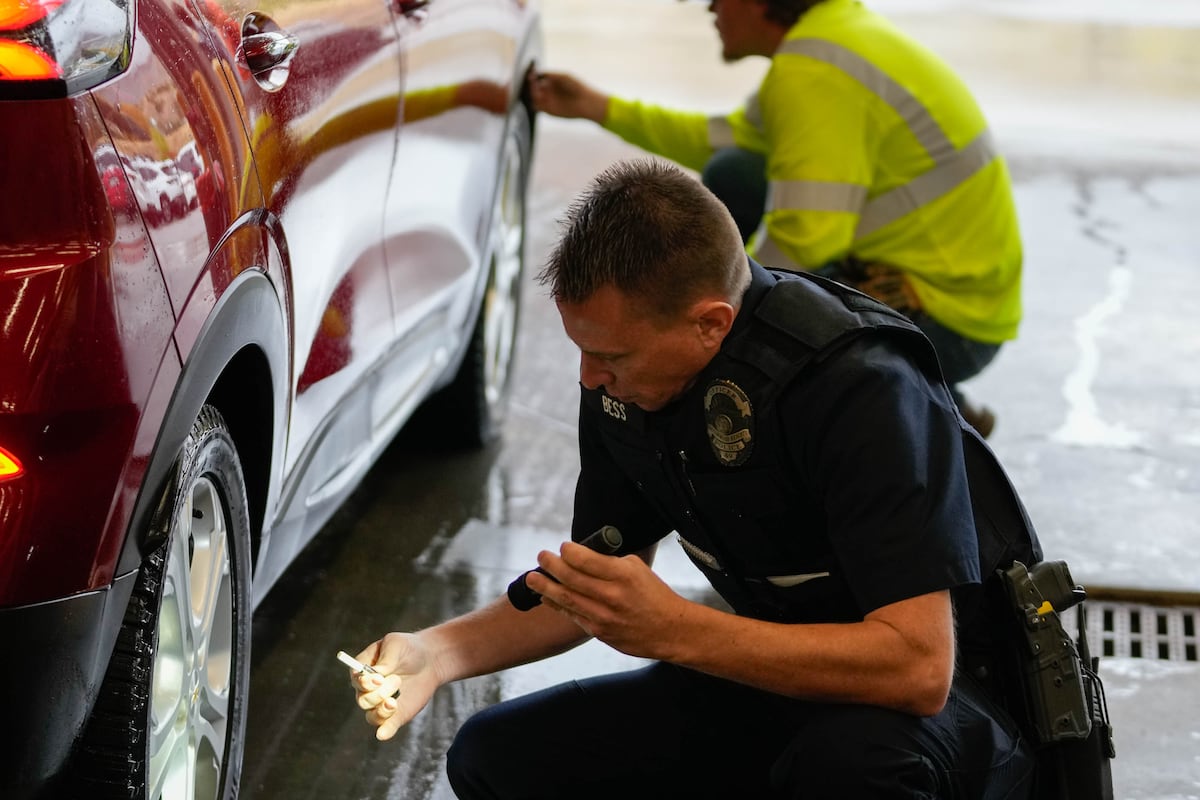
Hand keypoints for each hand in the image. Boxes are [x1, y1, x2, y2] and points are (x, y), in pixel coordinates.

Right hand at [348, 633, 440, 740]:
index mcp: (363, 670)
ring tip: (394, 701)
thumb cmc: (408, 648)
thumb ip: (386, 659)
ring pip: (371, 716)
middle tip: (397, 680)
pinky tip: (384, 734)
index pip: (355, 679)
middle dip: (378, 693)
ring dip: (381, 711)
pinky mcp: (394, 715)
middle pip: (362, 699)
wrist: (429, 660)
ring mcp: (380, 704)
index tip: (379, 678)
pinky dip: (384, 731)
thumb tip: (377, 675)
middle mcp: (367, 690)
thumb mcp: (396, 644)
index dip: (364, 681)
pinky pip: (386, 728)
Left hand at [526, 542, 689, 659]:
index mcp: (624, 575)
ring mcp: (603, 616)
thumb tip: (583, 556)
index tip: (562, 546)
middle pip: (572, 579)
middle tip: (541, 556)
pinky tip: (546, 597)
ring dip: (545, 587)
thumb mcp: (638, 569)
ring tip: (531, 577)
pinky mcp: (599, 632)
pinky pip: (572, 615)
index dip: (569, 551)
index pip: (587, 560)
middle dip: (551, 566)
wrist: (669, 630)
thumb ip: (610, 562)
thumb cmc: (655, 595)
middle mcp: (612, 596)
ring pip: (567, 599)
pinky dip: (556, 605)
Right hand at [528, 71, 608, 122]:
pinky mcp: (549, 111)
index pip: (538, 78)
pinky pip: (537, 107)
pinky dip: (534, 104)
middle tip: (532, 82)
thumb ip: (552, 75)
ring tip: (535, 91)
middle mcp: (548, 91)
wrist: (585, 102)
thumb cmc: (577, 87)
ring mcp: (548, 101)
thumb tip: (539, 73)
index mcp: (552, 82)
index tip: (531, 74)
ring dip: (532, 94)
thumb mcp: (564, 76)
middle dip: (531, 85)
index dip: (533, 76)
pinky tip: (535, 99)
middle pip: (534, 88)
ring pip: (534, 97)